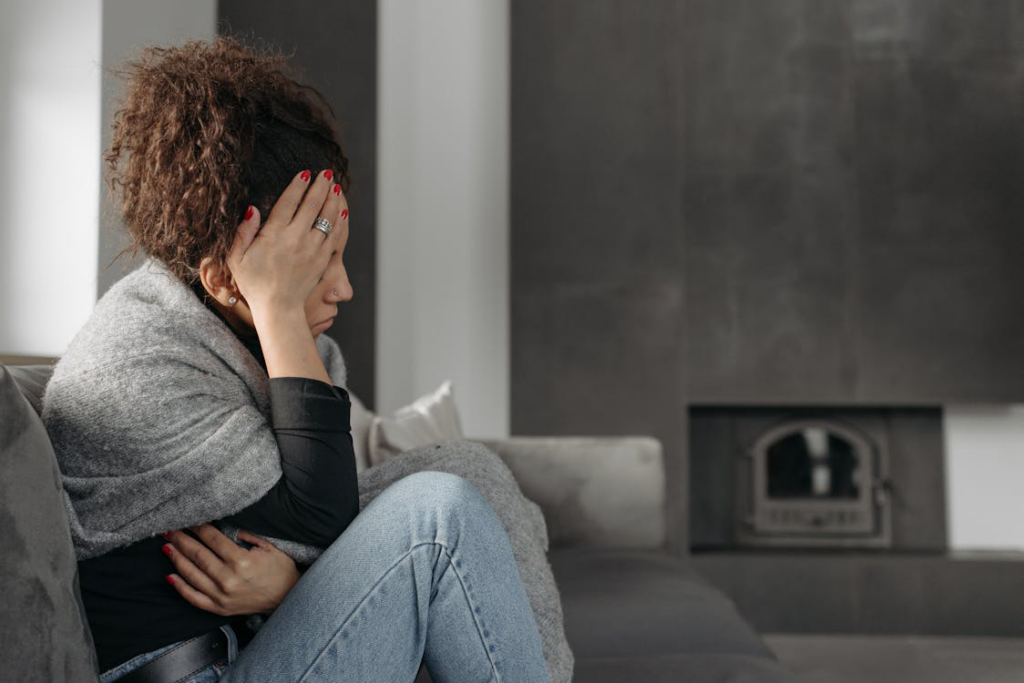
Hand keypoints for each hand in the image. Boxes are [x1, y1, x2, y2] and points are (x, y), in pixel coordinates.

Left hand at [162, 524, 301, 616]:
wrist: (288, 597)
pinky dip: (180, 587)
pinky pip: (194, 598)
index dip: (199, 528)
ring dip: (176, 559)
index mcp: (241, 561)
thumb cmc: (281, 569)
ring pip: (191, 575)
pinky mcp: (219, 608)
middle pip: (198, 555)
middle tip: (170, 529)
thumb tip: (225, 526)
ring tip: (167, 546)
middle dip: (182, 540)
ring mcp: (221, 596)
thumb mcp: (269, 547)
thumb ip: (247, 535)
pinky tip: (170, 576)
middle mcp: (228, 579)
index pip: (212, 539)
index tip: (190, 520)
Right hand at [227, 168, 347, 317]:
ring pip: (327, 217)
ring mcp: (312, 248)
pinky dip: (340, 220)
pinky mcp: (323, 259)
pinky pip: (336, 235)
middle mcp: (296, 238)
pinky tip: (342, 210)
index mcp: (274, 234)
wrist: (278, 307)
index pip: (289, 202)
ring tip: (335, 185)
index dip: (298, 185)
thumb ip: (242, 233)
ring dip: (332, 199)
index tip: (304, 173)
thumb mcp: (237, 258)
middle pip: (312, 205)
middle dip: (320, 186)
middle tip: (326, 172)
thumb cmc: (254, 283)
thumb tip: (253, 209)